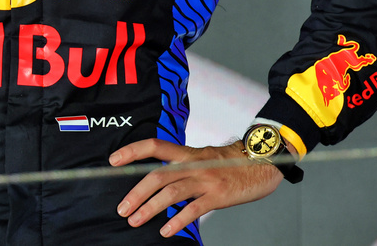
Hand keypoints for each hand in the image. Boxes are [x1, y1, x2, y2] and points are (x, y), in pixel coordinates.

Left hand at [109, 139, 281, 236]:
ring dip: (149, 207)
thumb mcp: (204, 157)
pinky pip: (194, 209)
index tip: (113, 161)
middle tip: (122, 208)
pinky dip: (177, 220)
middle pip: (158, 175)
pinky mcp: (218, 195)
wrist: (263, 161)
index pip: (154, 146)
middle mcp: (194, 164)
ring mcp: (206, 179)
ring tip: (135, 221)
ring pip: (171, 192)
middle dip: (136, 193)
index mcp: (188, 153)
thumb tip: (158, 179)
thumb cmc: (232, 162)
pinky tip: (166, 230)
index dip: (133, 151)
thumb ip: (183, 165)